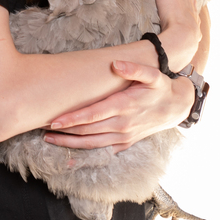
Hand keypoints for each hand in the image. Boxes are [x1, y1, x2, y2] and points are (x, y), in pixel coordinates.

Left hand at [44, 60, 193, 151]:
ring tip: (48, 139)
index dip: (73, 118)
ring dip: (69, 143)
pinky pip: (102, 151)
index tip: (55, 120)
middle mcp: (122, 124)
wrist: (177, 106)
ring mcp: (123, 136)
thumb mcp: (153, 74)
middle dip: (64, 131)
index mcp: (124, 106)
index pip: (92, 114)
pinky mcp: (125, 143)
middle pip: (87, 130)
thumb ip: (134, 68)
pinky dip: (85, 154)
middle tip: (41, 128)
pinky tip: (69, 156)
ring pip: (92, 143)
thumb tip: (116, 64)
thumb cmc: (160, 88)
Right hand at [149, 0, 200, 71]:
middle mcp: (195, 17)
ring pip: (187, 27)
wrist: (181, 40)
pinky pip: (184, 42)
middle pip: (187, 11)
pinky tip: (171, 44)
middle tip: (168, 13)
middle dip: (180, 12)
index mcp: (190, 3)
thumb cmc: (174, 12)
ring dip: (180, 27)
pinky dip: (179, 42)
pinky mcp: (189, 47)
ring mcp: (193, 33)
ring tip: (168, 29)